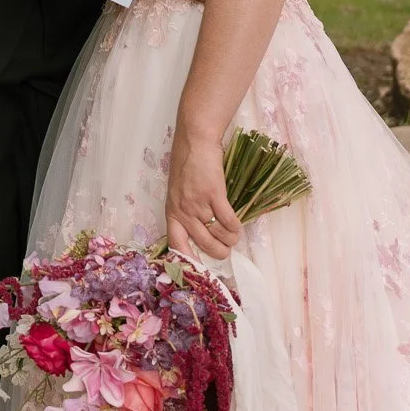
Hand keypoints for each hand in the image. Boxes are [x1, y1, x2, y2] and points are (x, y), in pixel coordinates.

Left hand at [165, 123, 241, 261]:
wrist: (195, 141)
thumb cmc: (187, 164)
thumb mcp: (178, 192)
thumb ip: (185, 211)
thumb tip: (202, 232)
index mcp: (172, 212)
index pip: (176, 245)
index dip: (188, 260)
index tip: (199, 270)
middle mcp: (183, 211)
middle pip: (203, 244)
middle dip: (218, 253)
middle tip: (226, 252)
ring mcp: (198, 203)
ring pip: (217, 234)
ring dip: (230, 239)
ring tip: (234, 238)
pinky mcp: (214, 194)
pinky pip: (228, 219)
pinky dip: (235, 226)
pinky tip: (237, 226)